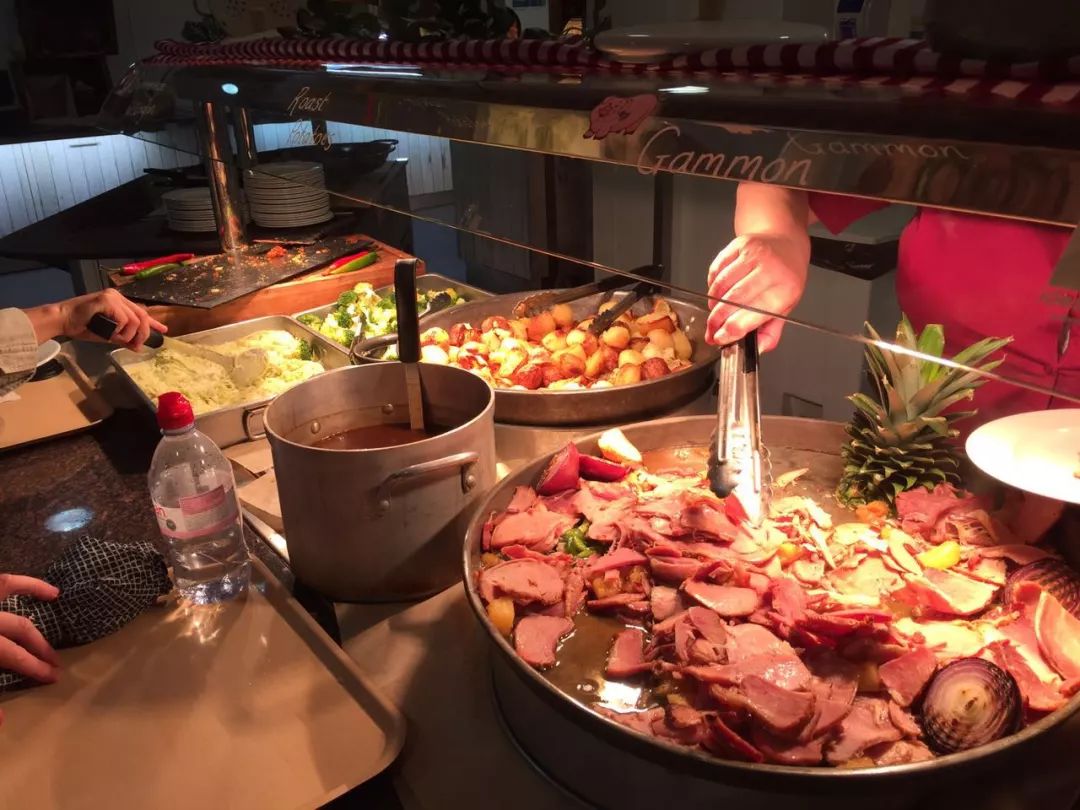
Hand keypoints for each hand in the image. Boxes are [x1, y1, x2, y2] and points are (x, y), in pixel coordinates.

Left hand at [0, 574, 59, 724]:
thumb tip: (3, 721)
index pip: (13, 655)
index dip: (33, 668)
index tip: (54, 678)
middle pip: (18, 628)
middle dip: (38, 647)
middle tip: (55, 663)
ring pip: (5, 588)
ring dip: (29, 592)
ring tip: (53, 598)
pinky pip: (1, 582)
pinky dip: (21, 582)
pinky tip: (42, 588)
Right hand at [27, 289, 167, 351]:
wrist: (63, 321)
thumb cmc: (83, 326)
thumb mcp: (108, 334)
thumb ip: (123, 338)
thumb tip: (138, 347)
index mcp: (119, 302)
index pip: (141, 312)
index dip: (153, 322)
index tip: (164, 330)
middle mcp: (118, 296)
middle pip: (142, 317)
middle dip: (142, 335)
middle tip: (135, 346)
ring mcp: (112, 297)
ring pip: (135, 320)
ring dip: (128, 335)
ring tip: (115, 338)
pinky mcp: (106, 300)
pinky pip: (123, 319)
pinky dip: (119, 330)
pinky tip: (109, 332)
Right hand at [706, 233, 808, 352]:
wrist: (787, 244)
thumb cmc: (786, 277)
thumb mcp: (786, 306)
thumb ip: (771, 331)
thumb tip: (757, 349)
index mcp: (783, 292)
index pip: (749, 317)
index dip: (729, 332)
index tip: (719, 339)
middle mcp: (769, 271)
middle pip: (731, 301)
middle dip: (716, 320)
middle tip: (711, 330)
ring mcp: (753, 255)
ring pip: (720, 286)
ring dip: (713, 303)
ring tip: (715, 310)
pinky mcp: (740, 245)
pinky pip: (716, 270)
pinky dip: (712, 285)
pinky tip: (718, 291)